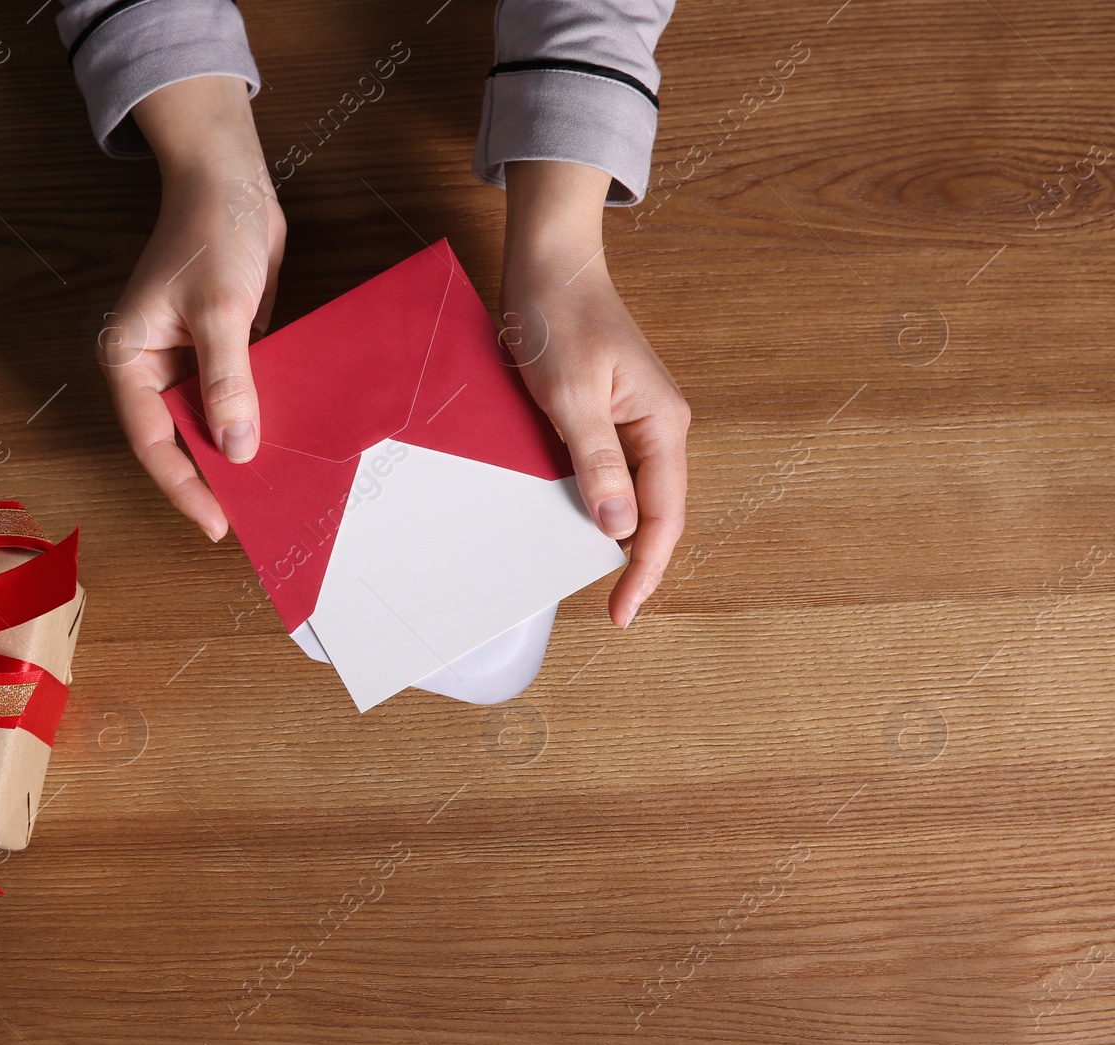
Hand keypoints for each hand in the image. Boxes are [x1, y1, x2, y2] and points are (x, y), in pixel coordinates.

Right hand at [99, 75, 284, 540]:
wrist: (232, 179)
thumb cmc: (211, 232)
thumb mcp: (219, 311)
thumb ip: (228, 382)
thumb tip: (237, 448)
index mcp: (131, 358)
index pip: (153, 439)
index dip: (185, 485)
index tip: (218, 520)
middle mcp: (155, 365)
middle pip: (182, 435)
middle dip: (214, 472)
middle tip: (253, 512)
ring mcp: (190, 358)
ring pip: (213, 417)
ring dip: (241, 446)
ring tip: (275, 486)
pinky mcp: (224, 347)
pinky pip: (240, 393)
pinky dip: (259, 414)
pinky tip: (289, 439)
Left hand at [501, 160, 690, 627]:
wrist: (548, 266)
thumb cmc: (559, 320)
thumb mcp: (571, 398)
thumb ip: (597, 464)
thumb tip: (619, 529)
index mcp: (663, 424)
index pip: (664, 516)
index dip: (647, 569)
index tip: (623, 611)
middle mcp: (659, 426)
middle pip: (657, 511)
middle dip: (638, 561)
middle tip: (610, 607)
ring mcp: (635, 420)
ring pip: (634, 494)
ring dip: (617, 534)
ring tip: (593, 578)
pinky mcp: (609, 413)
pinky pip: (611, 471)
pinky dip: (598, 502)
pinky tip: (576, 522)